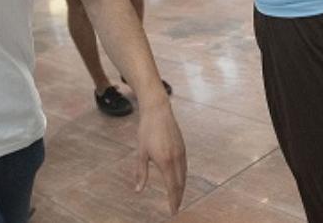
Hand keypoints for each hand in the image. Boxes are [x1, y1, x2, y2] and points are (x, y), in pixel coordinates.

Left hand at [134, 100, 187, 214]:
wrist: (158, 110)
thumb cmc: (147, 130)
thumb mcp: (141, 152)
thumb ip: (141, 173)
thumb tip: (138, 190)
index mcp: (165, 161)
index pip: (172, 187)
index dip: (173, 200)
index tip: (173, 211)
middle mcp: (176, 158)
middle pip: (180, 183)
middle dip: (179, 197)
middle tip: (176, 207)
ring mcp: (181, 152)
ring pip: (184, 175)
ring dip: (182, 188)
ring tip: (178, 197)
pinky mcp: (182, 147)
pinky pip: (185, 166)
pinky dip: (183, 176)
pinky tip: (179, 179)